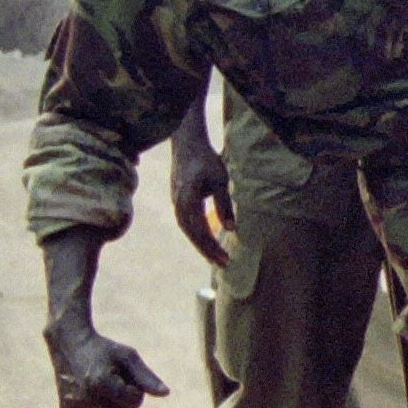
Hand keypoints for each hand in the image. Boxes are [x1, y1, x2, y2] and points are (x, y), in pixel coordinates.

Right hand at [47, 320, 169, 407]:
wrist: (68, 343)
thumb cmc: (103, 348)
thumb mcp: (127, 356)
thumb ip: (146, 377)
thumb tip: (166, 393)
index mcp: (100, 382)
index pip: (134, 401)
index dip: (136, 389)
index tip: (127, 376)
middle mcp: (85, 396)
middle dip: (128, 400)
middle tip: (118, 381)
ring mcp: (74, 405)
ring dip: (116, 407)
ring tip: (106, 387)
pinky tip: (93, 394)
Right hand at [164, 113, 232, 266]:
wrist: (186, 144)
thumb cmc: (206, 160)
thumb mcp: (220, 180)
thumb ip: (224, 204)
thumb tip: (231, 228)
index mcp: (188, 199)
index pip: (200, 230)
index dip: (212, 246)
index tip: (225, 258)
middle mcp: (178, 204)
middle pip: (192, 234)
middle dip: (207, 250)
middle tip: (223, 264)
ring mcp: (175, 202)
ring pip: (187, 230)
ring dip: (201, 244)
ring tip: (215, 257)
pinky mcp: (177, 200)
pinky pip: (185, 222)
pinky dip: (196, 234)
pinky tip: (206, 240)